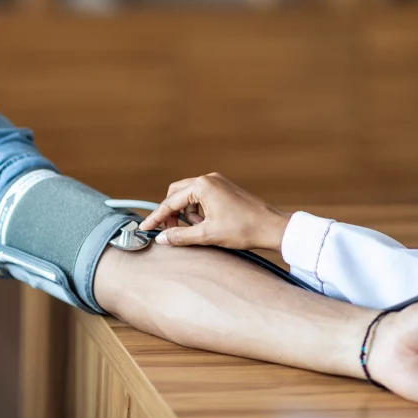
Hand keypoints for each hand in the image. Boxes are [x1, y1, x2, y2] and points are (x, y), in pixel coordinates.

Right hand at [138, 173, 290, 250]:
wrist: (272, 227)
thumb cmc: (243, 229)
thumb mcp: (207, 235)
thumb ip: (181, 236)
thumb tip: (161, 238)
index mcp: (202, 186)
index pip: (170, 202)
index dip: (156, 217)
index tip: (145, 228)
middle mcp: (208, 179)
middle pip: (176, 193)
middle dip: (170, 212)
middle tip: (169, 230)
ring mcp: (218, 182)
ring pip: (189, 194)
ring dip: (185, 212)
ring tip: (193, 229)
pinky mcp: (225, 188)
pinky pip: (202, 196)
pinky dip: (197, 209)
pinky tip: (204, 224)